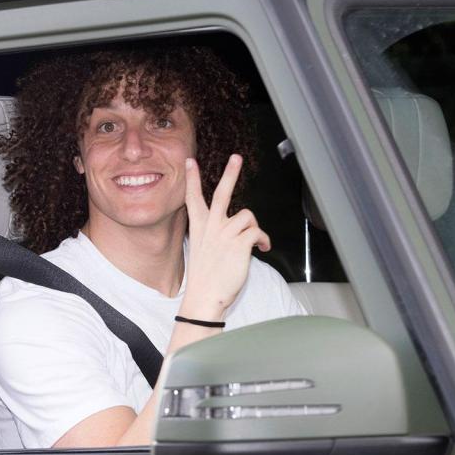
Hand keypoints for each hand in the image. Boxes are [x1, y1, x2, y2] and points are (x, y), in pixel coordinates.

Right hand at [181, 154, 270, 320]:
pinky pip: (258, 232)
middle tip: (236, 157)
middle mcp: (212, 227)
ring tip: (255, 241)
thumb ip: (216, 235)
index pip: (193, 197)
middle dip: (230, 173)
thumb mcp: (203, 251)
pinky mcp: (240, 243)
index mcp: (200, 227)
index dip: (192, 178)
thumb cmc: (205, 278)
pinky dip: (264, 240)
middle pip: (221, 193)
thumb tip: (237, 228)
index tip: (191, 161)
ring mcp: (225, 234)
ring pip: (248, 215)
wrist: (205, 297)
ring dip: (255, 227)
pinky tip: (263, 249)